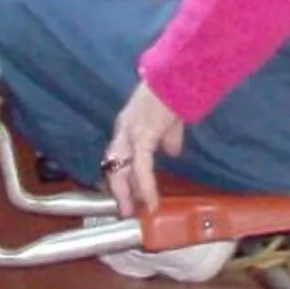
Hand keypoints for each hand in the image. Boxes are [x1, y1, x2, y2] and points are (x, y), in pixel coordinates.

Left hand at [102, 80, 187, 215]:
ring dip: (127, 193)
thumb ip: (168, 137)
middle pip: (112, 164)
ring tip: (133, 211)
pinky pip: (141, 168)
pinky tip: (151, 200)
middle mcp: (123, 129)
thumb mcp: (170, 119)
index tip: (127, 192)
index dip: (120, 174)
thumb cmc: (175, 93)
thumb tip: (171, 153)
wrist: (177, 77)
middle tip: (124, 210)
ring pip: (121, 169)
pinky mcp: (142, 136)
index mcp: (127, 124)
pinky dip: (146, 186)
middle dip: (118, 189)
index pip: (117, 154)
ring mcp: (130, 132)